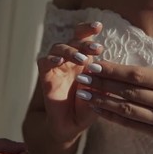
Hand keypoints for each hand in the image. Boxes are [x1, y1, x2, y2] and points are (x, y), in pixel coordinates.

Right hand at [37, 22, 103, 141]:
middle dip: (84, 40)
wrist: (70, 126)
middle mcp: (70, 61)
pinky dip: (50, 59)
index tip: (98, 27)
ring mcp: (57, 67)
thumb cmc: (86, 109)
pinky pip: (44, 61)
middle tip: (97, 48)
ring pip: (58, 47)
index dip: (88, 30)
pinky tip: (59, 62)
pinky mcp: (46, 76)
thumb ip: (103, 82)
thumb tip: (107, 68)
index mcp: (85, 61)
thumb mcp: (100, 95)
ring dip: (70, 51)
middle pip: (72, 40)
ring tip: (82, 60)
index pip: (84, 39)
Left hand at [75, 61, 152, 143]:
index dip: (115, 71)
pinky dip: (112, 117)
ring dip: (102, 101)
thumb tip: (117, 69)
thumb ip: (152, 77)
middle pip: (130, 92)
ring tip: (84, 94)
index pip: (139, 76)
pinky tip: (97, 109)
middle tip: (82, 79)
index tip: (95, 66)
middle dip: (103, 84)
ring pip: (128, 110)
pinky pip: (131, 125)